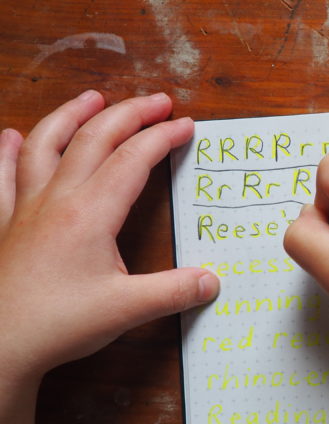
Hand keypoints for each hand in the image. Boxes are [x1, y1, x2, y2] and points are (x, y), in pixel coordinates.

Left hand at [0, 91, 218, 386]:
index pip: (133, 160)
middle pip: (94, 139)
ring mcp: (26, 209)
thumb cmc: (58, 325)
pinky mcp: (7, 226)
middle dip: (130, 114)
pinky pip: (4, 177)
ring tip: (92, 98)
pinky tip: (10, 137)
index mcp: (91, 213)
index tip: (187, 126)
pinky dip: (8, 152)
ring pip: (46, 144)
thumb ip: (175, 292)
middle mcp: (57, 200)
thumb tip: (213, 280)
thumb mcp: (128, 309)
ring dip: (72, 115)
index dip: (163, 138)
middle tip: (159, 102)